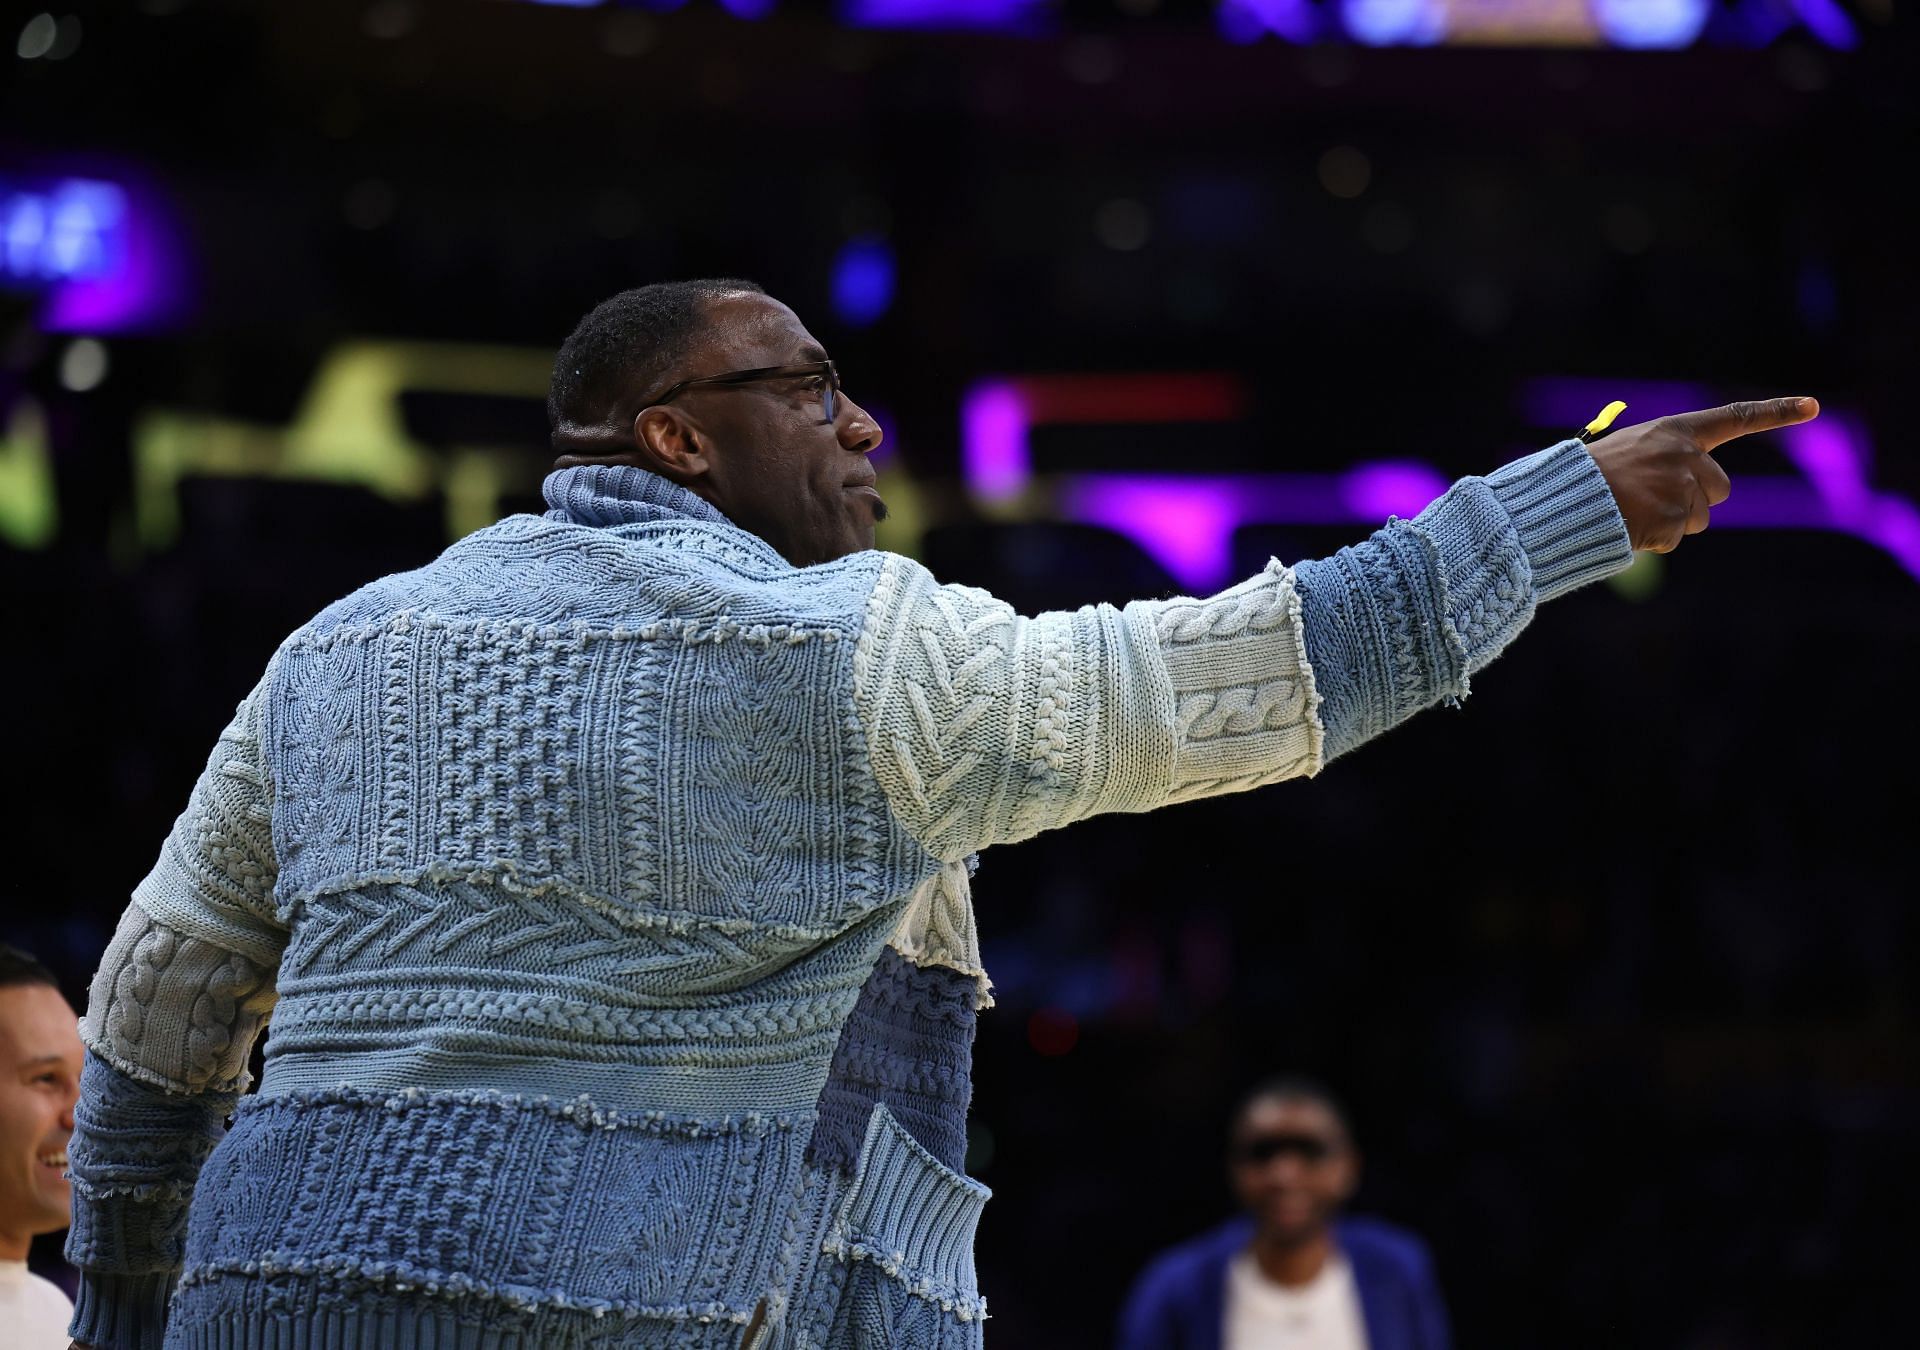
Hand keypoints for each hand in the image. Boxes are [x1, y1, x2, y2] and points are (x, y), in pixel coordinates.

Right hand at [1585, 397, 1819, 552]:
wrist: (1561, 500)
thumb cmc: (1586, 475)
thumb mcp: (1628, 450)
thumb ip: (1665, 459)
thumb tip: (1693, 490)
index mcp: (1674, 431)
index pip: (1734, 417)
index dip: (1777, 411)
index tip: (1813, 406)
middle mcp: (1686, 456)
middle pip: (1718, 488)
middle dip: (1695, 499)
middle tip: (1651, 499)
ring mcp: (1682, 488)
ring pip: (1699, 517)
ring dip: (1673, 521)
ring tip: (1632, 511)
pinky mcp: (1674, 521)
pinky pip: (1674, 538)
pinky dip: (1653, 539)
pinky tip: (1628, 525)